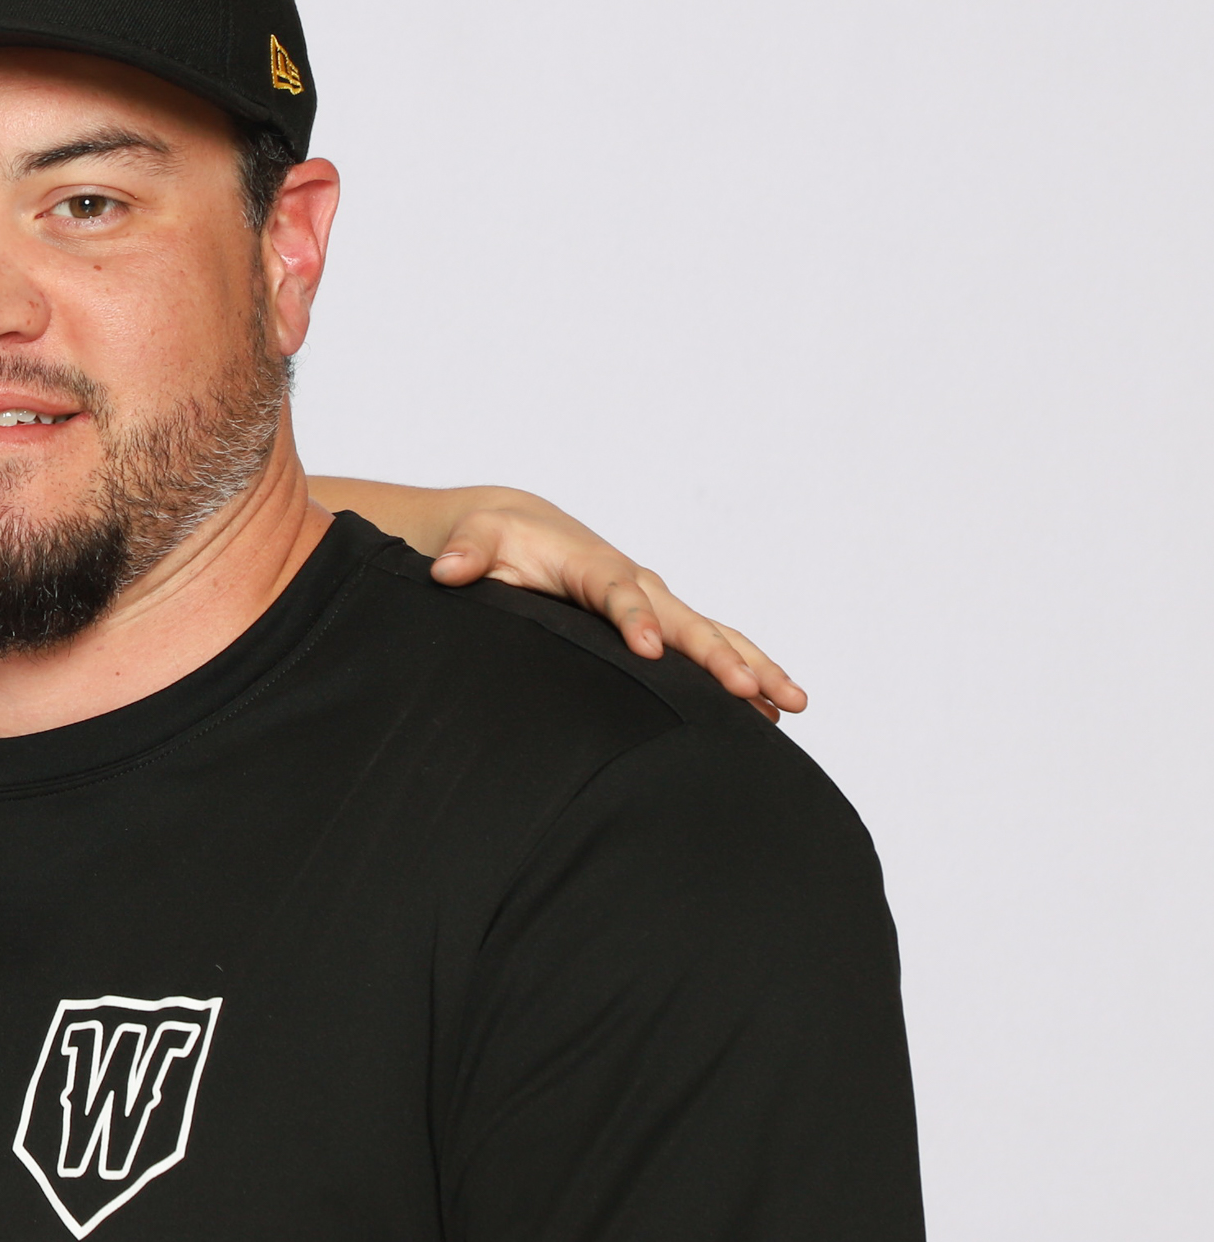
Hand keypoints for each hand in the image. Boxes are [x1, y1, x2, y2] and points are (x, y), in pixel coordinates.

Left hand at [425, 495, 807, 721]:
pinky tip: (772, 713)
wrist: (520, 528)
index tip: (650, 650)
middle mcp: (636, 583)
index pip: (619, 593)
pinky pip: (711, 646)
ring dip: (753, 667)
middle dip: (718, 657)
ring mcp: (655, 603)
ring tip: (793, 704)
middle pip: (687, 621)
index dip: (636, 620)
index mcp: (594, 567)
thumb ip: (466, 554)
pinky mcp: (661, 622)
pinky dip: (744, 674)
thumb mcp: (475, 538)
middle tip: (750, 691)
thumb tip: (447, 570)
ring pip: (714, 635)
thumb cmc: (497, 537)